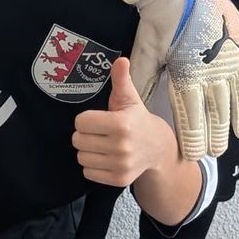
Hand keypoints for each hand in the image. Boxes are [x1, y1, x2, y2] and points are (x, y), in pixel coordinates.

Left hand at [74, 58, 176, 186]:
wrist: (159, 149)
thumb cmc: (137, 119)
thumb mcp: (130, 98)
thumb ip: (121, 79)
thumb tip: (120, 59)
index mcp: (122, 124)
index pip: (81, 122)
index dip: (86, 119)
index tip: (98, 119)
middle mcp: (121, 146)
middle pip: (78, 140)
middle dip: (85, 135)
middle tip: (99, 132)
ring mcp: (121, 165)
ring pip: (81, 157)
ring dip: (88, 151)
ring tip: (102, 144)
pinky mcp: (119, 179)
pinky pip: (88, 172)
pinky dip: (92, 166)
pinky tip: (105, 157)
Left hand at [130, 0, 238, 158]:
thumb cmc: (160, 18)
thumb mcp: (147, 50)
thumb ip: (146, 78)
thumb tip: (137, 101)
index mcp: (187, 75)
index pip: (193, 116)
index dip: (195, 136)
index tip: (196, 153)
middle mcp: (214, 72)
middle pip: (218, 113)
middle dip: (217, 135)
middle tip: (217, 152)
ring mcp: (234, 58)